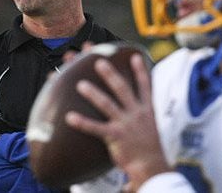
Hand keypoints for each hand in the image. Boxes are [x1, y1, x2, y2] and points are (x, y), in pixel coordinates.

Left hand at [65, 54, 169, 190]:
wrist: (152, 167)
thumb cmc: (150, 149)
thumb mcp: (151, 128)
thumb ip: (142, 116)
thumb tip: (136, 108)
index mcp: (146, 110)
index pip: (145, 86)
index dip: (140, 70)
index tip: (135, 55)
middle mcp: (136, 113)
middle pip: (122, 89)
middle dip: (110, 74)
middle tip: (98, 61)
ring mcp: (125, 124)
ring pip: (107, 104)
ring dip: (93, 93)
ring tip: (80, 84)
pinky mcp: (115, 136)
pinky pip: (95, 128)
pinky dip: (82, 122)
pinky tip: (69, 117)